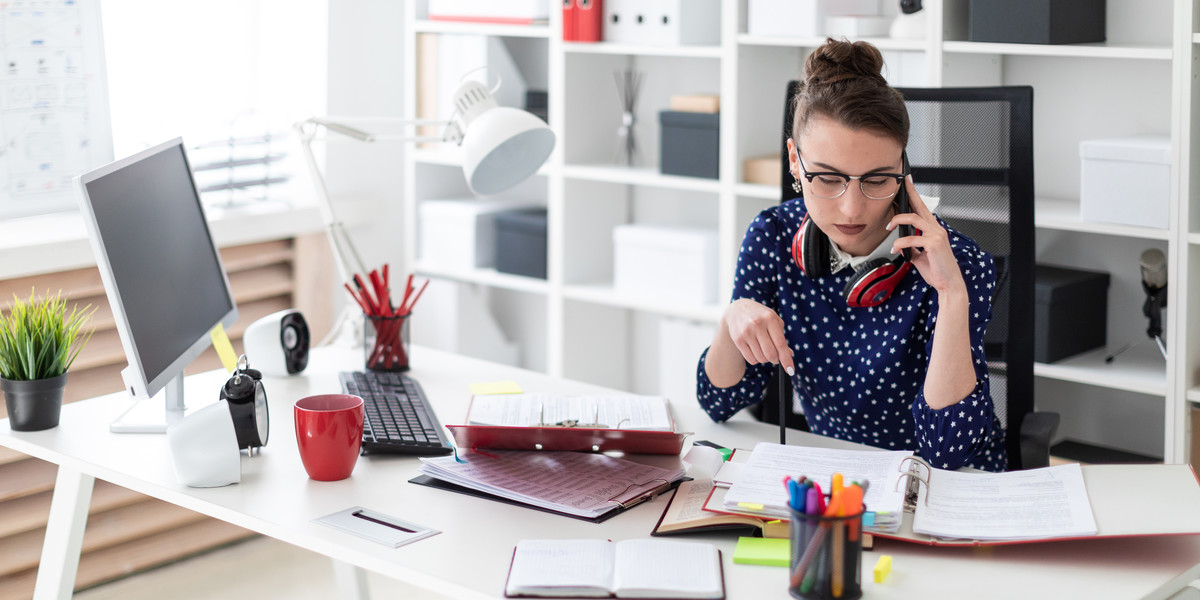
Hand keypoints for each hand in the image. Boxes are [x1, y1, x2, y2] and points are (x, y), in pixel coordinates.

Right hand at [721, 298, 794, 374]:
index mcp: (770, 319)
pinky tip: (755, 350)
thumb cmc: (761, 317)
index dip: (786, 359)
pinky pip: (751, 360)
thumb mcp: (774, 321)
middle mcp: (757, 325)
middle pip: (770, 354)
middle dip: (775, 360)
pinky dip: (756, 359)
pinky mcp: (738, 340)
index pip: (780, 344)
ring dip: (765, 359)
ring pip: (761, 358)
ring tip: (763, 349)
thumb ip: (782, 338)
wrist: (738, 309)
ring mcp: (746, 332)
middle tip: (775, 357)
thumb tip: (789, 355)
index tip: (791, 370)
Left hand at [887, 176, 965, 295]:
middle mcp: (937, 229)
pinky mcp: (934, 244)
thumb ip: (912, 248)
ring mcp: (936, 235)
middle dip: (910, 194)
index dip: (915, 195)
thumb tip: (901, 245)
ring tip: (889, 227)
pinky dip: (900, 243)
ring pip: (914, 218)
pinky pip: (912, 239)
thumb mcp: (920, 256)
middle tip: (900, 184)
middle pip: (920, 206)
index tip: (908, 183)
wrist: (948, 283)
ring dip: (898, 220)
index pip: (923, 209)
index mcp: (934, 230)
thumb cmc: (937, 270)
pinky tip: (896, 249)